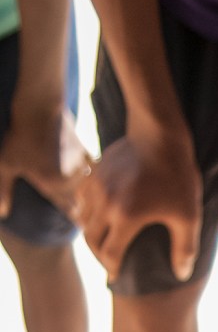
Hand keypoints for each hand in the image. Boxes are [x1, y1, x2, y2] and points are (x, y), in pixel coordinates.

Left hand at [0, 105, 90, 220]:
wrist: (39, 107)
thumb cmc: (20, 136)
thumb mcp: (6, 164)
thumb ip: (4, 190)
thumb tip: (3, 214)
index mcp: (53, 186)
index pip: (68, 209)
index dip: (74, 217)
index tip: (81, 224)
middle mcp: (70, 179)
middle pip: (80, 200)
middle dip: (84, 209)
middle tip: (89, 219)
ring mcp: (78, 165)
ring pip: (88, 185)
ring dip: (90, 193)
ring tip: (94, 202)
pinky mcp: (82, 149)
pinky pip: (92, 165)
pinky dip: (92, 170)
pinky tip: (92, 173)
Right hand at [76, 129, 201, 281]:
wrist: (160, 134)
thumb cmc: (178, 177)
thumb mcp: (188, 216)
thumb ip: (185, 248)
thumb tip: (181, 275)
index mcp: (127, 216)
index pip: (110, 254)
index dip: (113, 268)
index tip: (116, 276)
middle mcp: (106, 202)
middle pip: (91, 239)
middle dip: (99, 255)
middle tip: (109, 263)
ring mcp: (97, 186)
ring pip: (82, 219)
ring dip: (91, 234)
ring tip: (103, 243)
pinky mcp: (94, 172)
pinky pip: (81, 199)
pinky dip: (85, 212)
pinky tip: (97, 218)